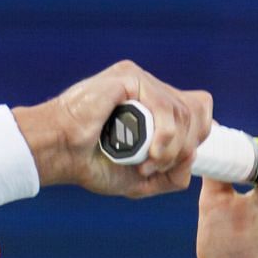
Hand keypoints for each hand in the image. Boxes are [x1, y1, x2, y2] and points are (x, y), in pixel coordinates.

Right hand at [13, 61, 213, 197]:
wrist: (60, 153)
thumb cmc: (91, 164)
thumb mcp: (142, 179)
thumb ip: (173, 173)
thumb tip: (192, 155)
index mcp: (152, 106)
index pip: (197, 108)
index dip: (197, 134)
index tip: (175, 160)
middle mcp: (149, 89)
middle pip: (197, 110)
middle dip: (186, 146)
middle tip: (154, 166)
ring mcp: (140, 81)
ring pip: (184, 111)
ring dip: (171, 147)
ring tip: (145, 162)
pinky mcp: (129, 77)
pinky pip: (165, 105)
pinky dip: (164, 134)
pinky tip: (147, 150)